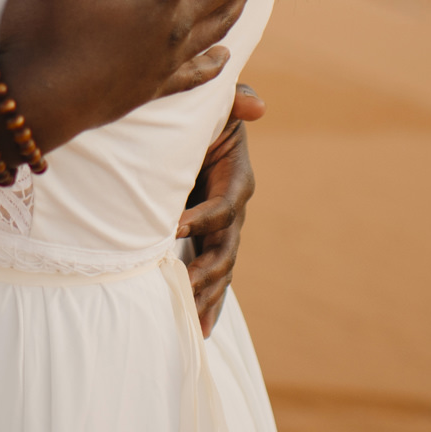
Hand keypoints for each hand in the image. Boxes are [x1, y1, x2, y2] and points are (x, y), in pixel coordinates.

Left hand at [177, 83, 265, 334]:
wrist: (198, 130)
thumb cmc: (205, 115)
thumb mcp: (219, 106)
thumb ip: (235, 103)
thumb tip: (256, 105)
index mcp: (238, 179)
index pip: (225, 206)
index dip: (204, 217)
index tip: (174, 225)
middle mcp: (235, 210)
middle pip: (227, 248)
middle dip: (208, 272)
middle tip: (185, 287)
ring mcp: (223, 230)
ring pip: (221, 270)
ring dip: (208, 296)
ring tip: (195, 322)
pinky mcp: (209, 240)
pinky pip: (213, 275)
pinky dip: (208, 301)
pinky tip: (199, 328)